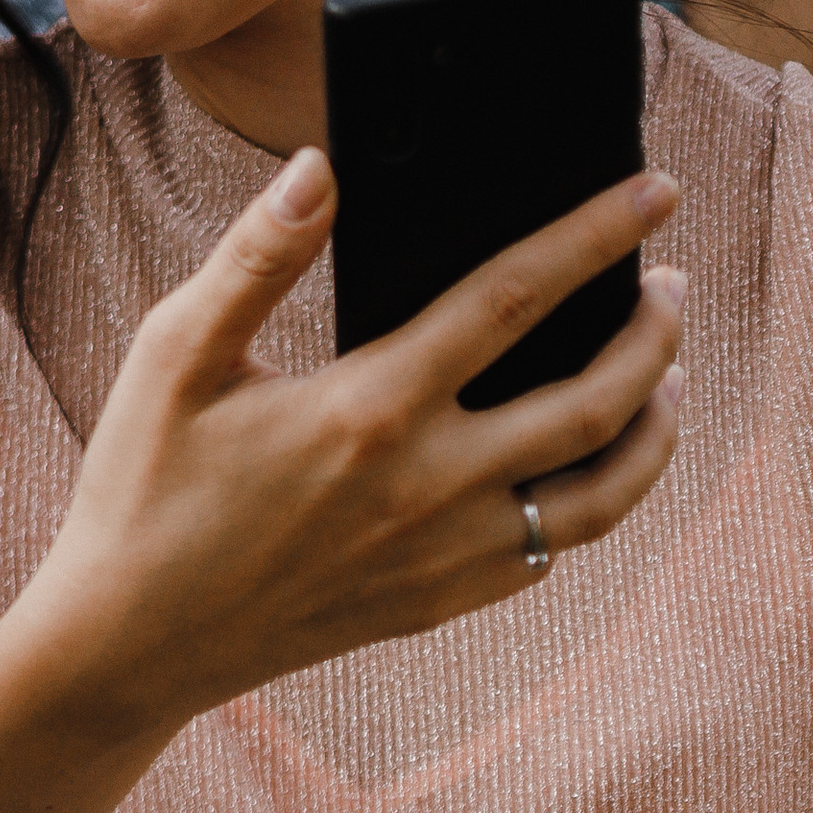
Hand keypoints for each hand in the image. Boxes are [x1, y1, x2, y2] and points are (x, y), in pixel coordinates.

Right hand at [22, 149, 688, 737]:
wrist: (139, 640)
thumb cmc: (146, 489)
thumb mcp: (177, 353)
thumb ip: (255, 257)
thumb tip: (318, 172)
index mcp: (373, 407)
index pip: (515, 298)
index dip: (595, 237)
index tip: (654, 197)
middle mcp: (431, 486)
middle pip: (594, 404)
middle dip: (654, 336)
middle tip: (673, 287)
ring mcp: (449, 556)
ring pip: (600, 498)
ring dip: (653, 434)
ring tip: (671, 382)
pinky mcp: (444, 603)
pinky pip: (549, 552)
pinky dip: (592, 503)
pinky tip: (594, 467)